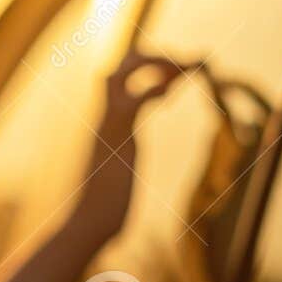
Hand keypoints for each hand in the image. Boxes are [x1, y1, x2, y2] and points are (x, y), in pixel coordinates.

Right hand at [75, 51, 195, 241]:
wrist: (90, 224)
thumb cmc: (104, 210)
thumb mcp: (117, 179)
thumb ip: (119, 167)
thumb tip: (119, 176)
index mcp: (108, 125)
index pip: (121, 81)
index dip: (148, 71)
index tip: (177, 77)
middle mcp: (105, 118)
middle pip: (120, 66)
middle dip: (153, 57)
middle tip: (186, 62)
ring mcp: (109, 125)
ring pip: (124, 73)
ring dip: (158, 63)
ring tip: (190, 63)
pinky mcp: (117, 137)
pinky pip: (135, 100)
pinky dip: (155, 88)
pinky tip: (174, 88)